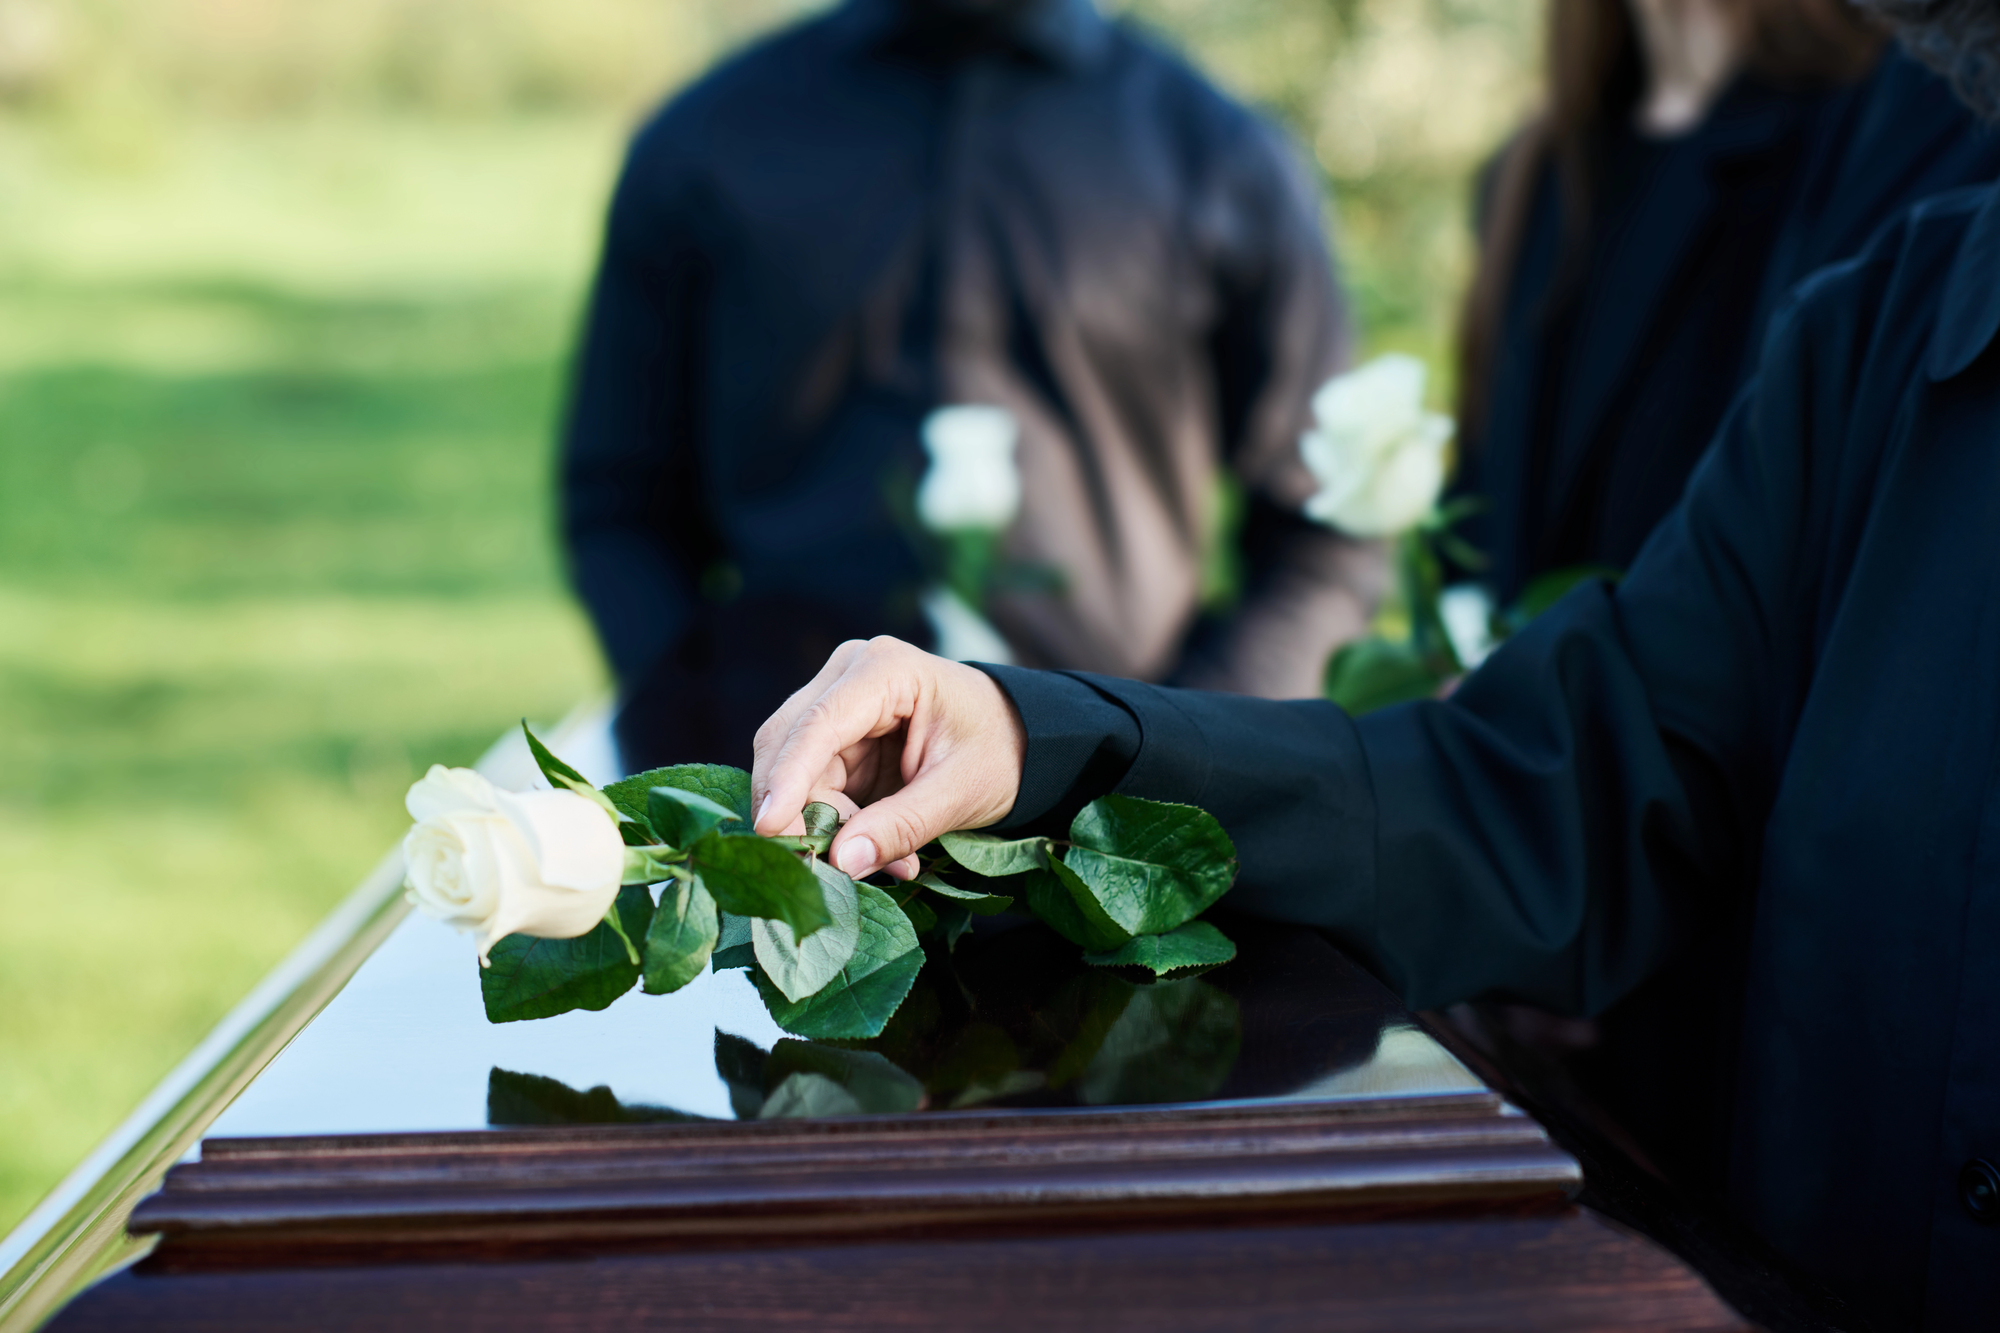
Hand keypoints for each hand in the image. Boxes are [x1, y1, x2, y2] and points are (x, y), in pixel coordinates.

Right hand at [750, 637, 1026, 880]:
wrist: (1022, 738)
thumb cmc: (999, 751)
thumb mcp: (960, 792)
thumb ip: (902, 826)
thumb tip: (841, 862)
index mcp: (885, 670)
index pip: (818, 723)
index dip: (788, 778)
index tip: (770, 829)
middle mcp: (848, 675)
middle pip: (789, 745)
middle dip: (800, 812)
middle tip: (833, 869)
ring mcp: (836, 702)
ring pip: (792, 772)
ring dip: (823, 824)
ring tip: (887, 859)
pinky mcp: (834, 737)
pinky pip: (809, 786)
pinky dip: (834, 823)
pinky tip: (877, 846)